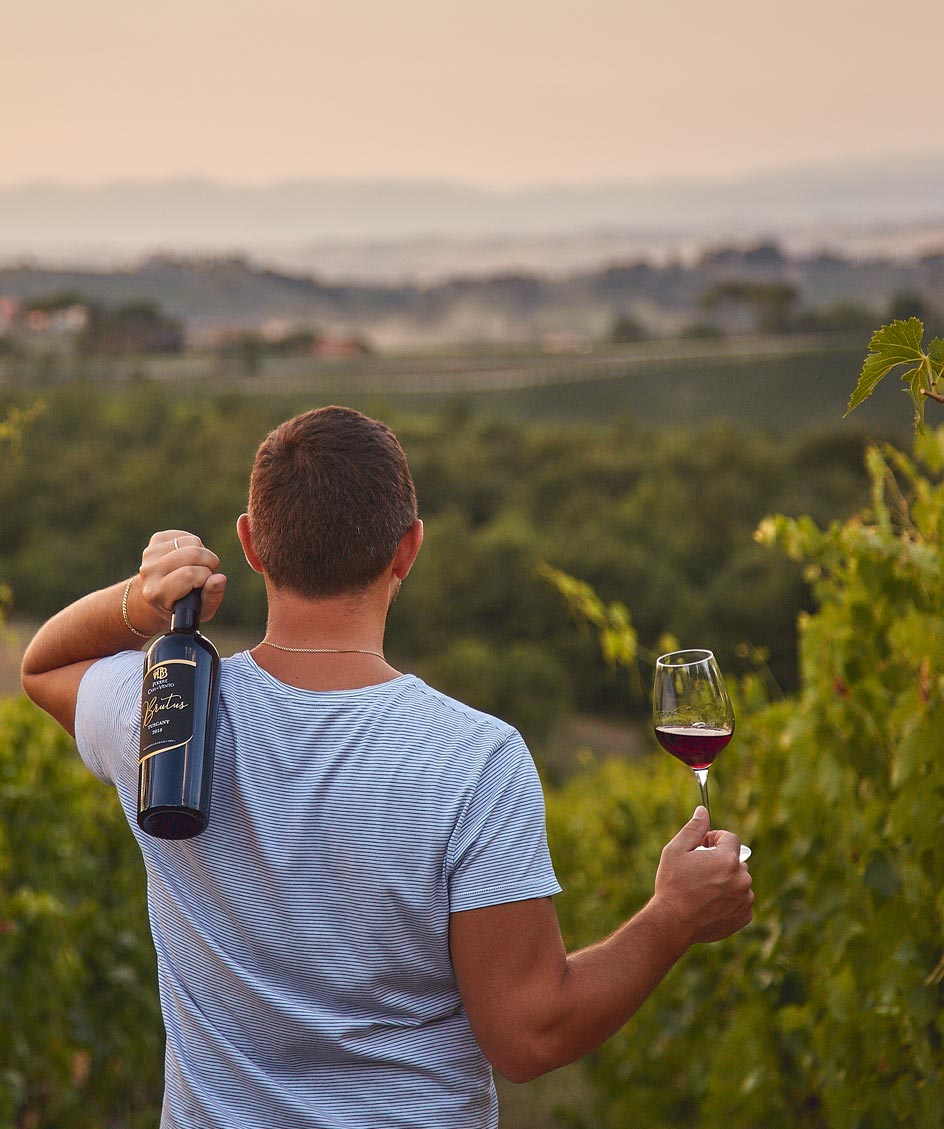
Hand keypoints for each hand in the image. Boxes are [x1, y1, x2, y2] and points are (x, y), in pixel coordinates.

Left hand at [131, 530, 226, 632]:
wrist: (160, 594)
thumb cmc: (183, 605)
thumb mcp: (201, 610)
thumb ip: (212, 597)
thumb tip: (220, 578)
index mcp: (156, 593)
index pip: (189, 574)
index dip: (206, 576)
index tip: (206, 583)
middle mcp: (149, 572)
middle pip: (192, 554)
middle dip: (209, 561)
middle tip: (208, 572)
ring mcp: (150, 554)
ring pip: (192, 542)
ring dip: (203, 552)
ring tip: (198, 565)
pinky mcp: (155, 540)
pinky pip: (186, 535)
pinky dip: (195, 544)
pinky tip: (189, 557)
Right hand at [652, 807, 753, 946]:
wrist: (673, 922)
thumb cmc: (672, 884)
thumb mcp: (676, 850)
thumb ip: (694, 828)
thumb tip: (703, 810)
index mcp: (728, 859)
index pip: (730, 838)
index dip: (714, 839)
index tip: (701, 847)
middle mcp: (742, 878)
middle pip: (735, 860)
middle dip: (720, 861)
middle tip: (698, 871)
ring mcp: (745, 899)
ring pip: (738, 880)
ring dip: (726, 880)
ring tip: (703, 890)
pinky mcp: (744, 916)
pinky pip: (741, 900)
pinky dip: (730, 899)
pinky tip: (710, 903)